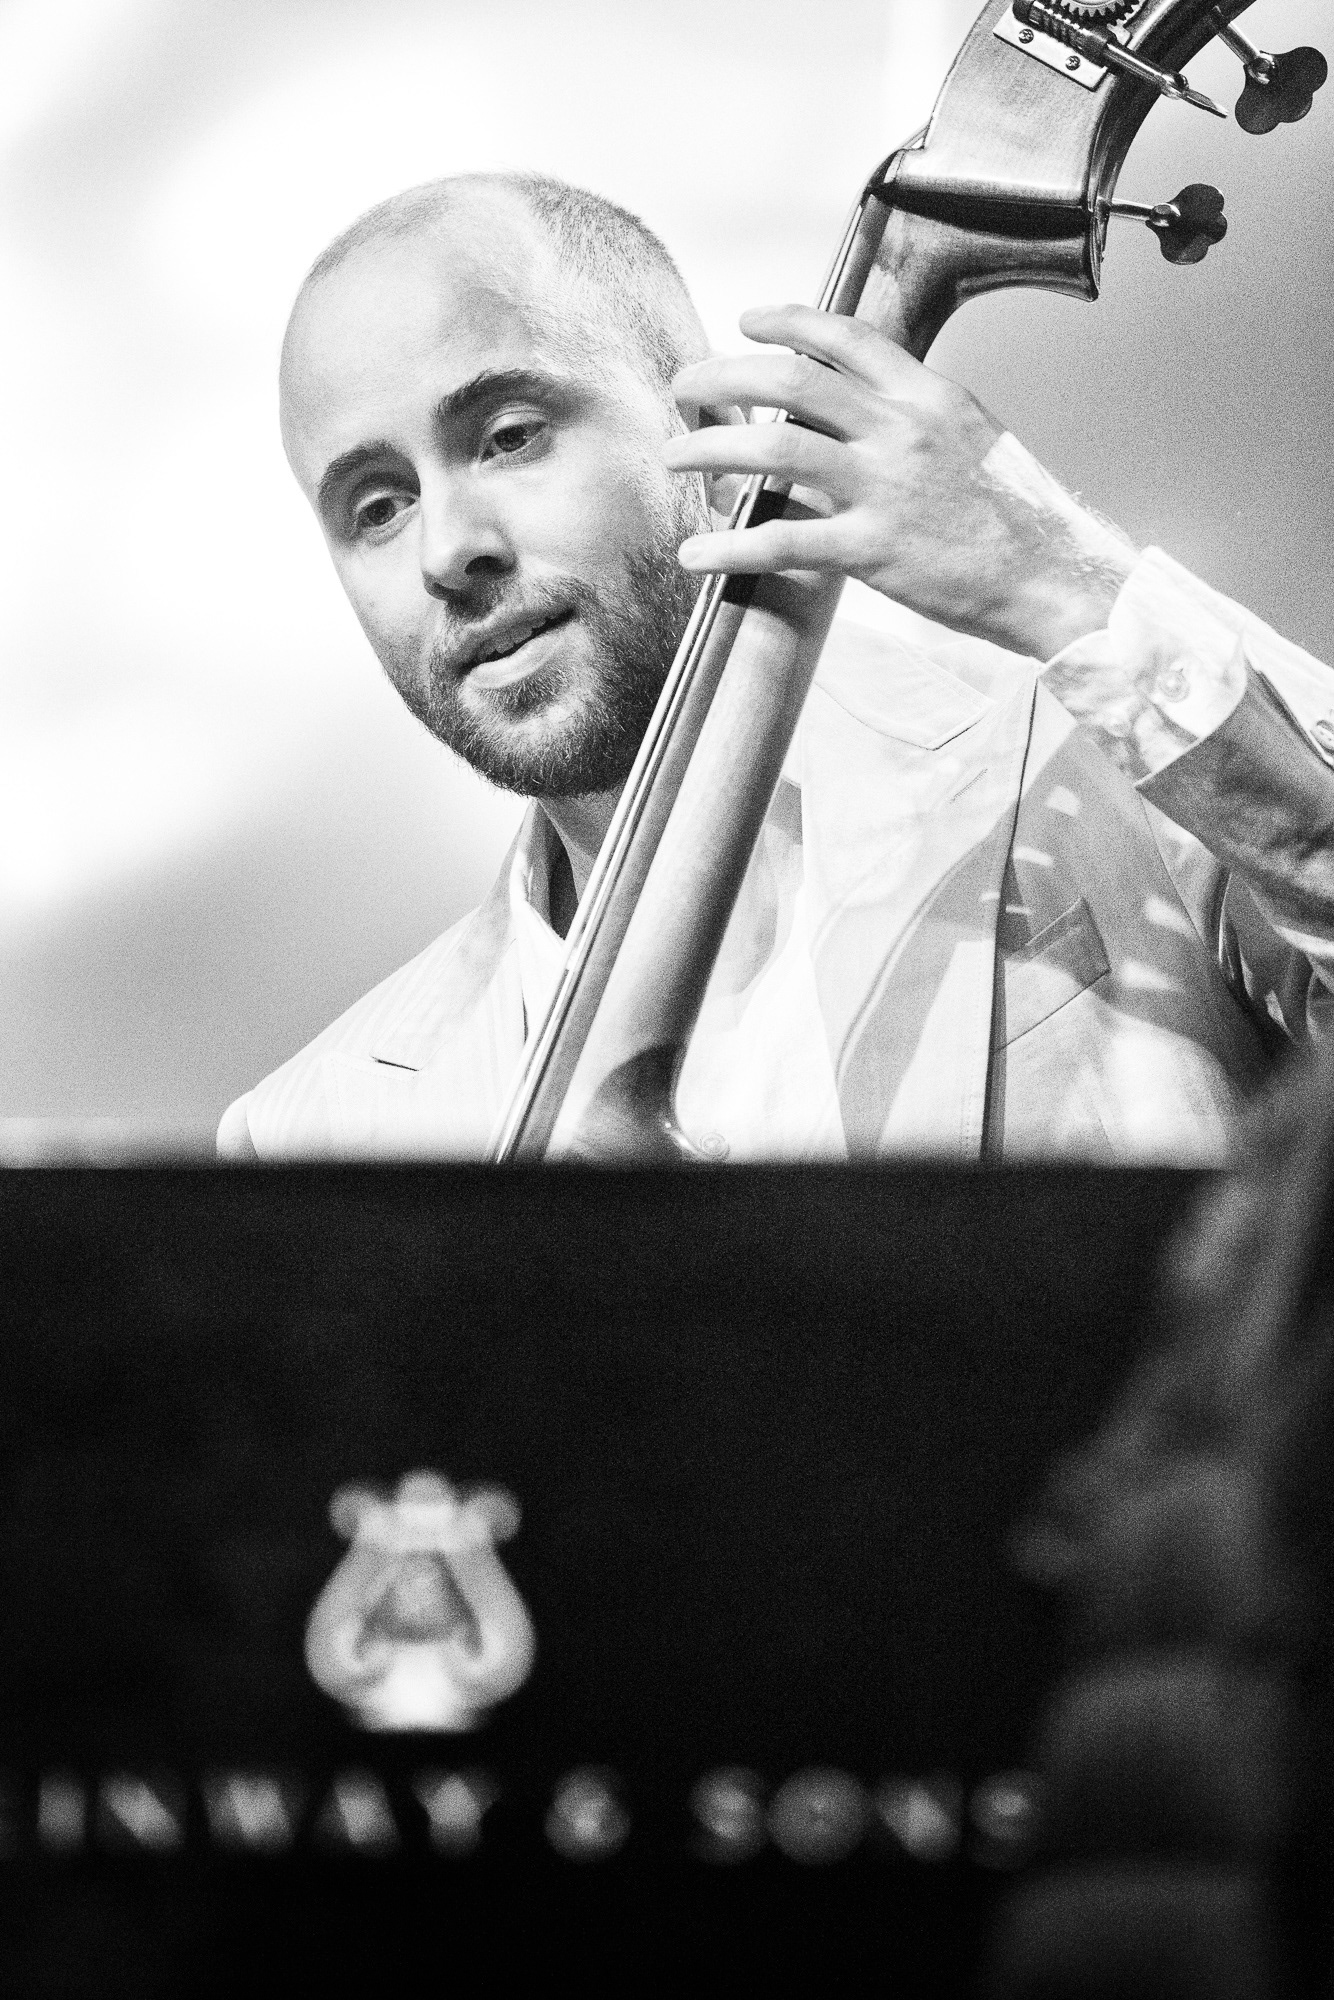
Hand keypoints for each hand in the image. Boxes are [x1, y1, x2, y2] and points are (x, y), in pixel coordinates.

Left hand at [666, 303, 1135, 660]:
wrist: (1053, 575)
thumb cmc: (1015, 516)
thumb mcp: (973, 438)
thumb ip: (913, 418)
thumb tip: (857, 413)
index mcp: (926, 394)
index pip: (845, 337)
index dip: (787, 322)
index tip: (748, 320)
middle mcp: (901, 428)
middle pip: (791, 379)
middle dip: (723, 375)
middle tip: (684, 388)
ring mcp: (885, 486)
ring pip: (775, 446)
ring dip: (710, 447)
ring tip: (673, 457)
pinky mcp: (874, 549)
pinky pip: (784, 540)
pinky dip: (730, 547)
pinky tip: (696, 554)